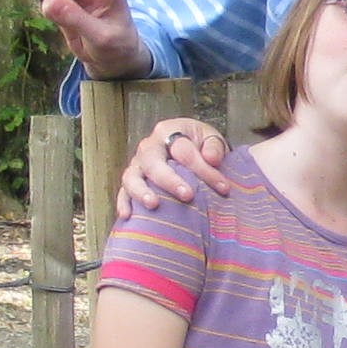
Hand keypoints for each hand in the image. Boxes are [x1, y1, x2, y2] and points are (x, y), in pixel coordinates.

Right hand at [116, 117, 231, 220]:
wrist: (190, 148)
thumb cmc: (201, 145)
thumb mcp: (212, 138)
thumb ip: (214, 147)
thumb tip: (211, 158)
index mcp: (168, 131)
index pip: (183, 150)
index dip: (203, 169)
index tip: (223, 188)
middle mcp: (148, 147)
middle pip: (152, 162)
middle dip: (169, 180)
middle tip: (187, 195)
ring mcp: (137, 165)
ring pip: (132, 176)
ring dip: (141, 191)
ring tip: (153, 204)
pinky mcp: (132, 181)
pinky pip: (123, 192)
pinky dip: (123, 203)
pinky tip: (127, 216)